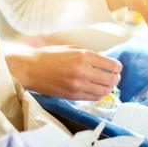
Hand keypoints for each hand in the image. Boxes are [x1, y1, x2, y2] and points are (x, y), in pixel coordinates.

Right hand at [6, 45, 121, 100]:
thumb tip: (106, 61)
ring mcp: (78, 85)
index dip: (117, 67)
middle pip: (112, 79)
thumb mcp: (72, 49)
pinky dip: (99, 94)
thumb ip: (90, 55)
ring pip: (105, 91)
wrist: (30, 69)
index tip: (116, 67)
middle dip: (116, 78)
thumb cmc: (49, 56)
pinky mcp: (73, 95)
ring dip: (109, 88)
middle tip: (114, 76)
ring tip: (107, 84)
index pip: (112, 65)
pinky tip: (97, 89)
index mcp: (83, 56)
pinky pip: (94, 98)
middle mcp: (83, 71)